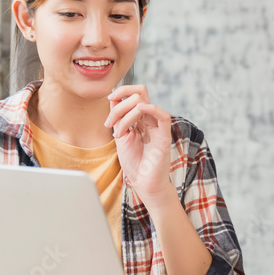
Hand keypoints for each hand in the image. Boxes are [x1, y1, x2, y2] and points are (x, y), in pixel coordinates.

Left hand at [106, 85, 174, 206]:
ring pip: (143, 102)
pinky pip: (161, 115)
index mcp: (142, 118)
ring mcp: (158, 126)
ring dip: (124, 115)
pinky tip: (133, 124)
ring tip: (118, 133)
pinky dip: (147, 110)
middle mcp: (151, 119)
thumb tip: (112, 98)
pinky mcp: (164, 136)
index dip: (122, 91)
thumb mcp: (121, 136)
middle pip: (139, 94)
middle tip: (109, 124)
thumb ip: (118, 118)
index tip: (109, 99)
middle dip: (118, 106)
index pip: (136, 93)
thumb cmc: (134, 163)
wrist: (144, 183)